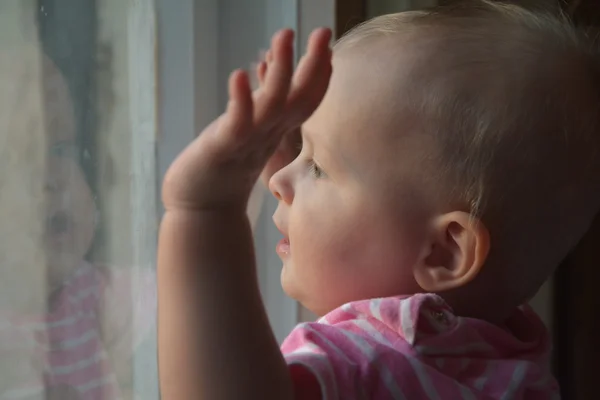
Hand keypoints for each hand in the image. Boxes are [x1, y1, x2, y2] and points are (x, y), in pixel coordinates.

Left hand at [161, 28, 331, 211]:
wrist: (201, 209)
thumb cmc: (223, 171)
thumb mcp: (248, 137)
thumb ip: (260, 115)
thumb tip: (268, 91)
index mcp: (275, 132)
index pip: (306, 102)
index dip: (320, 76)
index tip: (329, 47)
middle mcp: (268, 135)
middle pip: (300, 99)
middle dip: (314, 65)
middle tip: (325, 30)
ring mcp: (248, 142)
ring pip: (273, 104)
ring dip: (281, 70)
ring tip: (285, 35)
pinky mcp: (223, 148)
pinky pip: (237, 122)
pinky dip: (241, 99)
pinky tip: (240, 74)